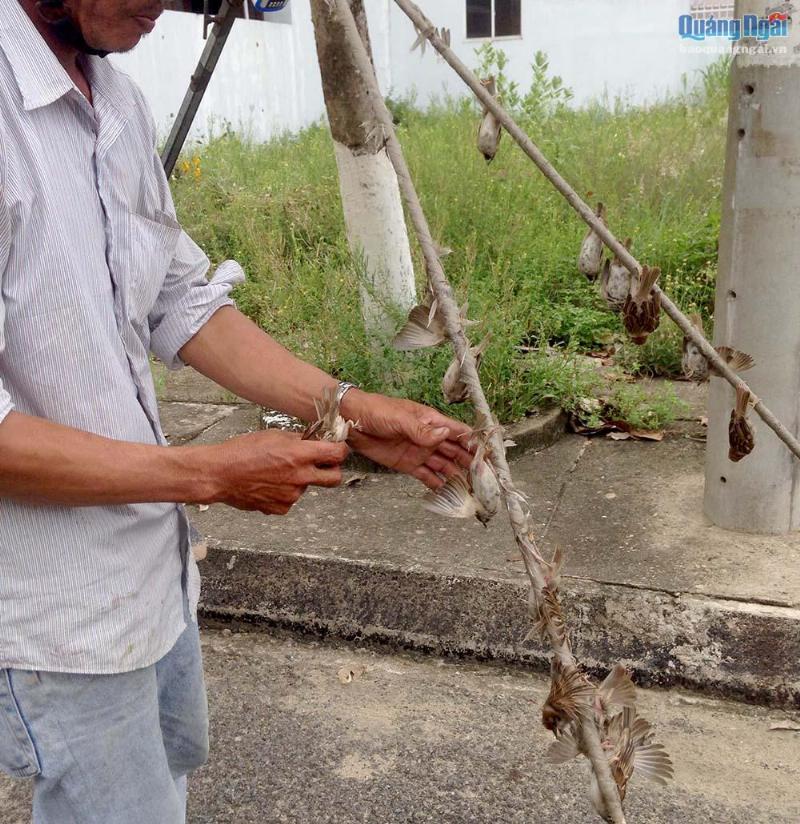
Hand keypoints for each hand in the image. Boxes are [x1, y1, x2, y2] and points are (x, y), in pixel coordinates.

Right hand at [198, 430, 347, 514]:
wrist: (219, 474)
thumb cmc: (242, 451)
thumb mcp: (274, 435)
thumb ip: (298, 439)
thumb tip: (315, 439)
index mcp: (300, 455)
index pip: (337, 454)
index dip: (340, 449)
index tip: (337, 448)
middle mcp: (300, 477)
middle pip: (334, 478)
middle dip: (332, 470)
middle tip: (322, 464)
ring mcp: (291, 495)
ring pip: (307, 487)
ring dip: (300, 479)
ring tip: (276, 471)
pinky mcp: (281, 508)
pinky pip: (291, 499)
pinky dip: (284, 492)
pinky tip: (268, 483)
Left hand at [341, 390, 473, 488]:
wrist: (352, 422)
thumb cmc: (377, 412)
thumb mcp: (400, 419)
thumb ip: (421, 430)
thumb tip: (444, 435)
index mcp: (431, 421)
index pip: (459, 432)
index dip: (474, 443)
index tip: (487, 456)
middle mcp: (429, 437)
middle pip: (455, 451)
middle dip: (470, 462)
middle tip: (483, 477)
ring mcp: (419, 451)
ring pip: (443, 464)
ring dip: (456, 474)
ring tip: (470, 488)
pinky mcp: (407, 463)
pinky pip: (426, 475)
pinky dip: (436, 482)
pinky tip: (447, 490)